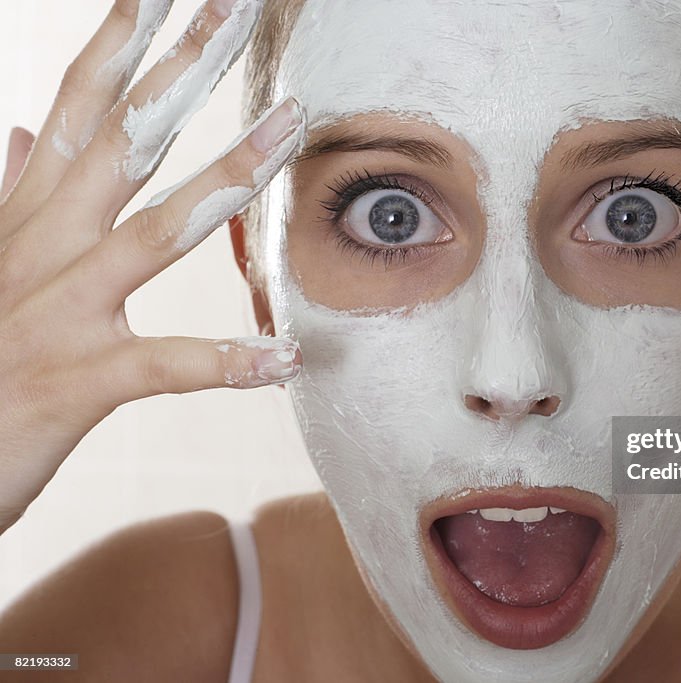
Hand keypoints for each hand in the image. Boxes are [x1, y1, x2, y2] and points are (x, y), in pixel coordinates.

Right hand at [0, 0, 303, 533]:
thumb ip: (12, 196)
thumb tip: (22, 133)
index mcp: (30, 219)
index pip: (79, 109)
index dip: (121, 43)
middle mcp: (44, 250)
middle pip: (122, 143)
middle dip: (180, 72)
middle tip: (235, 7)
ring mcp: (60, 312)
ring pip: (152, 233)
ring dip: (224, 177)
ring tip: (290, 130)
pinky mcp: (76, 382)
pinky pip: (162, 366)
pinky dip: (225, 362)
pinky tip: (286, 354)